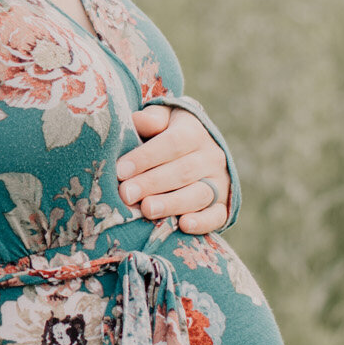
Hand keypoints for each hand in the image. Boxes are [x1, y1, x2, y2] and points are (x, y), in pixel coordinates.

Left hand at [116, 106, 230, 232]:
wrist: (198, 151)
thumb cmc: (166, 134)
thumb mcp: (161, 119)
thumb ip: (150, 119)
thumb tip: (137, 120)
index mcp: (194, 132)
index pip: (172, 143)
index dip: (146, 157)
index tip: (120, 170)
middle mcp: (211, 157)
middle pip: (182, 171)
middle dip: (152, 183)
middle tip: (126, 194)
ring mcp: (219, 182)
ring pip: (199, 194)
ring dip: (172, 203)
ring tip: (147, 210)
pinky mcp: (223, 205)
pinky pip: (217, 216)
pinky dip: (202, 222)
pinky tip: (183, 225)